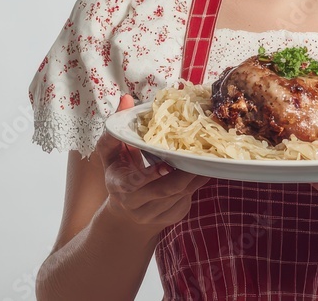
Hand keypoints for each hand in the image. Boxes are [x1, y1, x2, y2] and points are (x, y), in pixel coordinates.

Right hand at [94, 95, 211, 231]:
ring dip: (194, 177)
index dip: (151, 175)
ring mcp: (153, 216)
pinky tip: (200, 171)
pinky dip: (195, 185)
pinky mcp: (170, 219)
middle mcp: (135, 206)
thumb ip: (118, 127)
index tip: (166, 164)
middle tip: (199, 153)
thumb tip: (126, 98)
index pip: (134, 184)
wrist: (125, 212)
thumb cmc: (119, 173)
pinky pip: (187, 200)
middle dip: (184, 173)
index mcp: (119, 187)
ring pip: (180, 195)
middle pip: (165, 191)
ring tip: (205, 158)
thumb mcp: (112, 152)